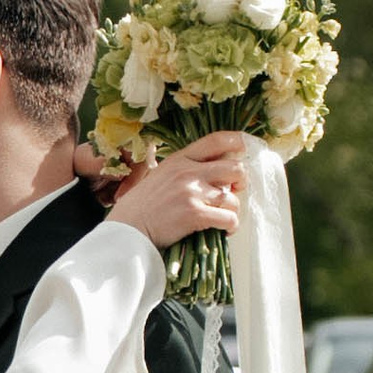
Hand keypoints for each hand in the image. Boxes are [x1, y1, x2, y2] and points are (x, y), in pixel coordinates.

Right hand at [94, 128, 249, 248]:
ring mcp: (192, 193)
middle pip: (235, 169)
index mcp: (179, 159)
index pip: (215, 141)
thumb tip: (214, 173)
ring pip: (234, 199)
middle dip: (241, 182)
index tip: (245, 148)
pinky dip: (230, 227)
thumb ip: (184, 170)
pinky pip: (229, 219)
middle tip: (234, 193)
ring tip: (221, 219)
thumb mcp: (160, 176)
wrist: (128, 230)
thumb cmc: (141, 207)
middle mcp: (188, 172)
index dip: (236, 142)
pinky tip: (221, 231)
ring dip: (232, 211)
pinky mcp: (196, 214)